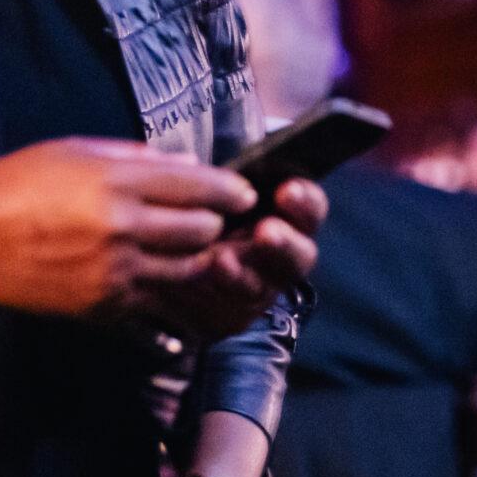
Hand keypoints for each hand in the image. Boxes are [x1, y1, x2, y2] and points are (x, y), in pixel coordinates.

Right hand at [0, 139, 256, 326]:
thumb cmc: (17, 185)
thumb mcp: (75, 151)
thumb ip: (137, 158)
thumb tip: (189, 167)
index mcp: (116, 181)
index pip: (199, 185)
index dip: (231, 190)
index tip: (244, 193)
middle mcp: (122, 226)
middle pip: (203, 229)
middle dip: (217, 224)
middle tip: (220, 222)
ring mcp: (115, 270)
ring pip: (189, 268)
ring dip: (200, 259)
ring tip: (202, 251)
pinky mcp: (104, 304)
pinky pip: (158, 299)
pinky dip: (169, 288)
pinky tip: (169, 277)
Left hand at [144, 178, 327, 341]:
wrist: (166, 262)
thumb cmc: (195, 216)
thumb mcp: (205, 192)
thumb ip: (211, 181)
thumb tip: (189, 165)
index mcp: (286, 217)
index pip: (309, 208)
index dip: (304, 201)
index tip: (287, 190)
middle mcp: (282, 254)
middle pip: (300, 253)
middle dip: (286, 243)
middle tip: (267, 232)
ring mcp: (262, 286)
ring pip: (268, 283)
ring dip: (246, 272)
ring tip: (223, 259)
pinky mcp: (238, 311)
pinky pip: (236, 305)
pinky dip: (221, 288)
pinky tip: (207, 273)